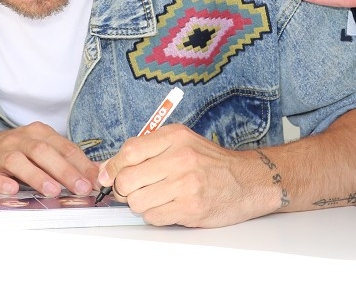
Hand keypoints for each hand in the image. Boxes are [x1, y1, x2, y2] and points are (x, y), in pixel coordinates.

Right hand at [0, 122, 97, 196]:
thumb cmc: (14, 153)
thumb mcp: (40, 151)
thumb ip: (65, 160)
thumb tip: (95, 174)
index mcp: (37, 133)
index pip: (63, 146)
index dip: (81, 164)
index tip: (95, 180)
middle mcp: (18, 140)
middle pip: (43, 152)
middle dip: (64, 170)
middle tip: (80, 187)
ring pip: (17, 162)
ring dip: (36, 176)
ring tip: (52, 190)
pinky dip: (0, 182)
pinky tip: (12, 190)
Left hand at [97, 124, 274, 227]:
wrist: (247, 181)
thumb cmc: (211, 163)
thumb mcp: (182, 143)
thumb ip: (147, 150)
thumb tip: (107, 168)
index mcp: (176, 137)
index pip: (129, 152)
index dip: (114, 167)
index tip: (111, 175)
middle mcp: (181, 158)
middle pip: (127, 180)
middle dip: (125, 189)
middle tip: (134, 190)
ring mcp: (187, 184)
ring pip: (137, 202)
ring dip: (141, 204)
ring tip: (156, 198)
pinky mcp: (191, 207)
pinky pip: (153, 217)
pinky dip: (155, 215)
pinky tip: (169, 206)